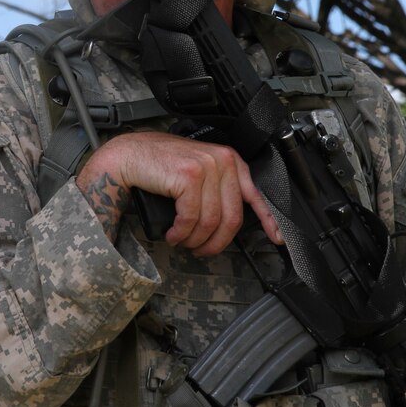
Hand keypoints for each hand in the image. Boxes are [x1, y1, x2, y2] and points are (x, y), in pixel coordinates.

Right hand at [76, 131, 280, 255]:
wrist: (128, 156)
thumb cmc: (158, 167)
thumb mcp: (197, 174)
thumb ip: (218, 190)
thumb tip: (232, 221)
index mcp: (229, 159)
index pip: (257, 193)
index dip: (269, 219)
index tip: (277, 238)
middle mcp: (222, 160)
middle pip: (232, 217)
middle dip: (216, 242)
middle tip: (201, 250)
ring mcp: (206, 166)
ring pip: (211, 222)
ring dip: (194, 240)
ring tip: (181, 240)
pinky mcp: (189, 176)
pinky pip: (192, 218)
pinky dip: (181, 233)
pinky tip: (172, 234)